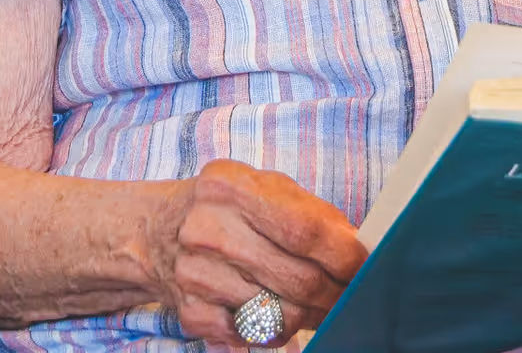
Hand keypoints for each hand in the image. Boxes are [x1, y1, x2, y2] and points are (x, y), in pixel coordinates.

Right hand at [152, 159, 367, 344]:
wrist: (156, 230)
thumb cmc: (227, 206)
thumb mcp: (264, 187)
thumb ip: (310, 213)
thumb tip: (356, 246)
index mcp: (230, 186)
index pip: (303, 228)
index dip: (343, 255)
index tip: (365, 268)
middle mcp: (208, 229)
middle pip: (296, 278)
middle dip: (334, 295)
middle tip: (352, 298)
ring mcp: (195, 274)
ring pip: (278, 314)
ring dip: (309, 316)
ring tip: (318, 306)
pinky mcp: (190, 312)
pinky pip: (252, 336)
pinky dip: (274, 331)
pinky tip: (275, 313)